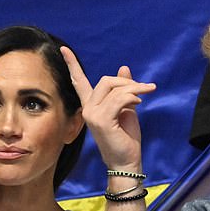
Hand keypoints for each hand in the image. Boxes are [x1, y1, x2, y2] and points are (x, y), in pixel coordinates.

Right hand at [60, 46, 155, 171]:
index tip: (64, 48)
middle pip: (105, 80)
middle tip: (144, 89)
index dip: (72, 64)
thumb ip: (124, 90)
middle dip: (127, 83)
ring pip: (114, 89)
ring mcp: (92, 114)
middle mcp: (88, 109)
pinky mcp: (101, 120)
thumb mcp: (127, 109)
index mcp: (91, 106)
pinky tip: (140, 104)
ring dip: (134, 90)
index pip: (79, 82)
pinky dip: (133, 97)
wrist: (126, 162)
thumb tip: (123, 68)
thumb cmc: (126, 139)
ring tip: (145, 96)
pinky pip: (119, 98)